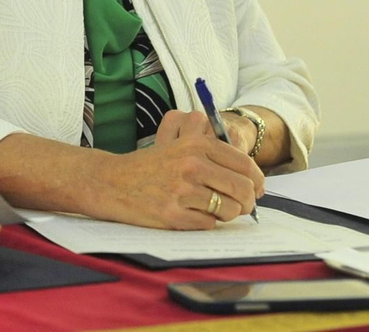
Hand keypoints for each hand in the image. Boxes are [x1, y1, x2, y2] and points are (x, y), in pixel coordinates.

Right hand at [95, 110, 264, 228]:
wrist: (111, 182)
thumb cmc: (149, 166)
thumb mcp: (178, 146)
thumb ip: (212, 153)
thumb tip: (251, 177)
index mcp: (196, 144)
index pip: (245, 164)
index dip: (257, 180)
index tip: (257, 189)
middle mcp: (191, 164)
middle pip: (243, 189)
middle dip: (248, 202)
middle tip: (242, 206)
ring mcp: (182, 190)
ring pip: (229, 210)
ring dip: (226, 214)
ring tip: (211, 209)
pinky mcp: (173, 214)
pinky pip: (209, 224)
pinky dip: (205, 222)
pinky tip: (190, 214)